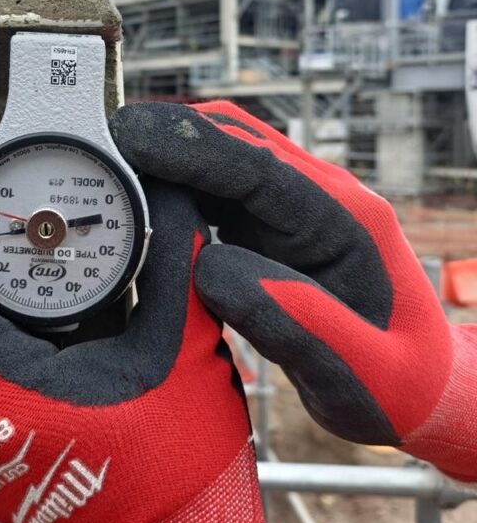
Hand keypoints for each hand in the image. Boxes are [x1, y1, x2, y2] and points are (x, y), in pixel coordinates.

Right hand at [111, 100, 476, 482]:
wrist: (424, 387)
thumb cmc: (397, 384)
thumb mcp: (356, 371)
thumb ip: (292, 320)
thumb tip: (208, 269)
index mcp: (344, 219)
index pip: (257, 167)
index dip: (188, 149)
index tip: (127, 139)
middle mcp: (320, 198)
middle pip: (234, 141)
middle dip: (165, 134)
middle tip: (98, 144)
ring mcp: (297, 207)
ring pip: (221, 157)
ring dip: (165, 156)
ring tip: (105, 167)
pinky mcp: (276, 225)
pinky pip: (219, 191)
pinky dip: (176, 188)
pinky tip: (139, 203)